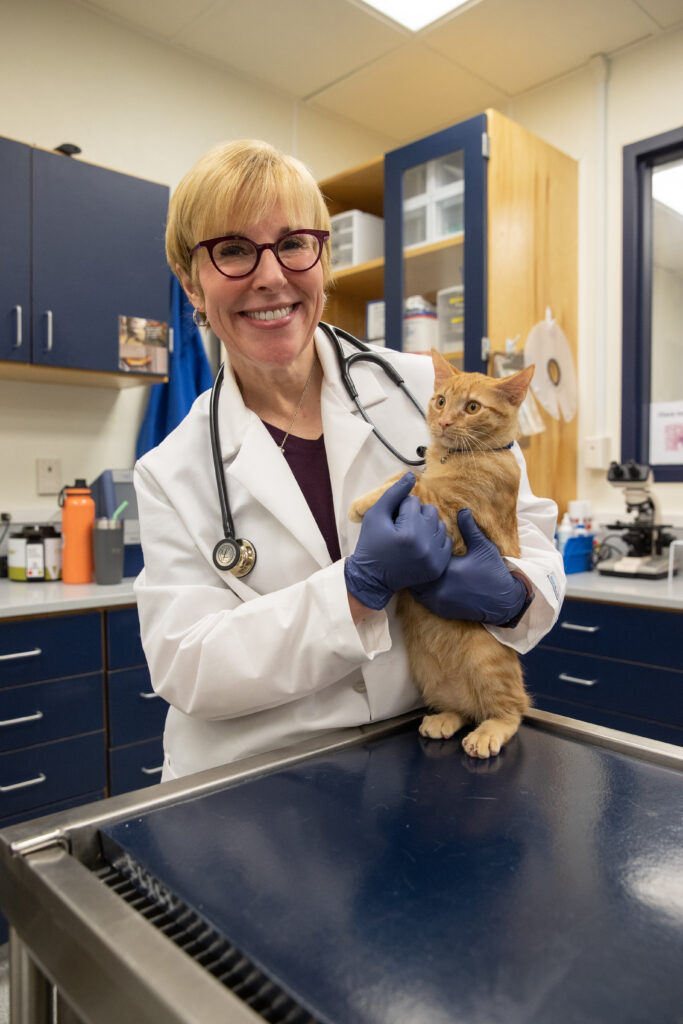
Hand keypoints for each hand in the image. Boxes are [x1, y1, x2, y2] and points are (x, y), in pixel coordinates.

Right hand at [345, 473, 450, 609]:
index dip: (400, 509)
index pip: (413, 502)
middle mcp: (425, 545)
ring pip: (440, 524)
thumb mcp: (375, 516)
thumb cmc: (371, 545)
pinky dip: (435, 540)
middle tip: (402, 528)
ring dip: (427, 526)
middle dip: (416, 515)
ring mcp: (434, 557)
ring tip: (412, 536)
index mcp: (408, 532)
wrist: (372, 579)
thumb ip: (394, 494)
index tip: (392, 522)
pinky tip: (421, 546)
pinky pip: (446, 541)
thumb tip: (411, 475)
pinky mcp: (439, 566)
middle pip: (430, 511)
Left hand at [409, 508, 528, 624]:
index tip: (417, 541)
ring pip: (415, 588)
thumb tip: (462, 509)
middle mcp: (439, 589)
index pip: (422, 558)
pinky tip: (424, 580)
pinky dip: (421, 590)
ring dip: (416, 578)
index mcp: (447, 571)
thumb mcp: (483, 547)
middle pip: (414, 574)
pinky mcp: (440, 610)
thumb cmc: (493, 572)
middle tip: (411, 553)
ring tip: (416, 566)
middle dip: (413, 564)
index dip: (418, 549)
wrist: (503, 603)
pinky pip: (421, 599)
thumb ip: (469, 529)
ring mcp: (438, 602)